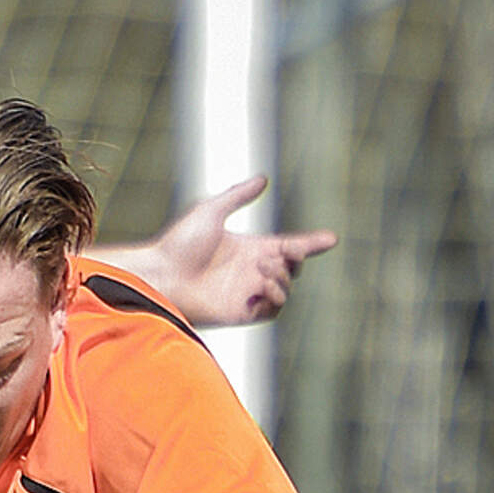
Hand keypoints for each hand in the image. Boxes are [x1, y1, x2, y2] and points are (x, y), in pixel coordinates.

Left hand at [130, 176, 337, 327]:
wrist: (161, 275)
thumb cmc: (179, 243)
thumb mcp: (211, 210)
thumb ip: (239, 196)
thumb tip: (263, 180)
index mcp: (249, 248)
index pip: (288, 246)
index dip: (311, 243)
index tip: (331, 239)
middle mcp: (251, 271)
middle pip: (292, 267)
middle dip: (296, 257)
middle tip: (284, 250)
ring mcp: (248, 293)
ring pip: (286, 288)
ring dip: (283, 276)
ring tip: (262, 267)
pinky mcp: (243, 312)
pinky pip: (274, 308)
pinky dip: (276, 296)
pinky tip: (263, 285)